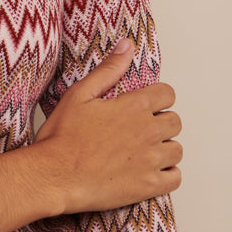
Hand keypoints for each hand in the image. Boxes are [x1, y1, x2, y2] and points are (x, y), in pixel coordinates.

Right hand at [34, 38, 182, 213]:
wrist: (54, 176)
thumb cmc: (62, 137)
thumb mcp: (79, 94)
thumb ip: (108, 69)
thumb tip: (127, 45)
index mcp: (133, 106)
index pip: (168, 94)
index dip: (157, 98)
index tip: (145, 105)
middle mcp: (148, 131)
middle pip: (175, 122)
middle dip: (162, 122)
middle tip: (141, 129)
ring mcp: (151, 160)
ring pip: (177, 150)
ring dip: (164, 148)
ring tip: (143, 151)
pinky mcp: (149, 186)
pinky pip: (175, 178)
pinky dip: (167, 174)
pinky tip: (149, 171)